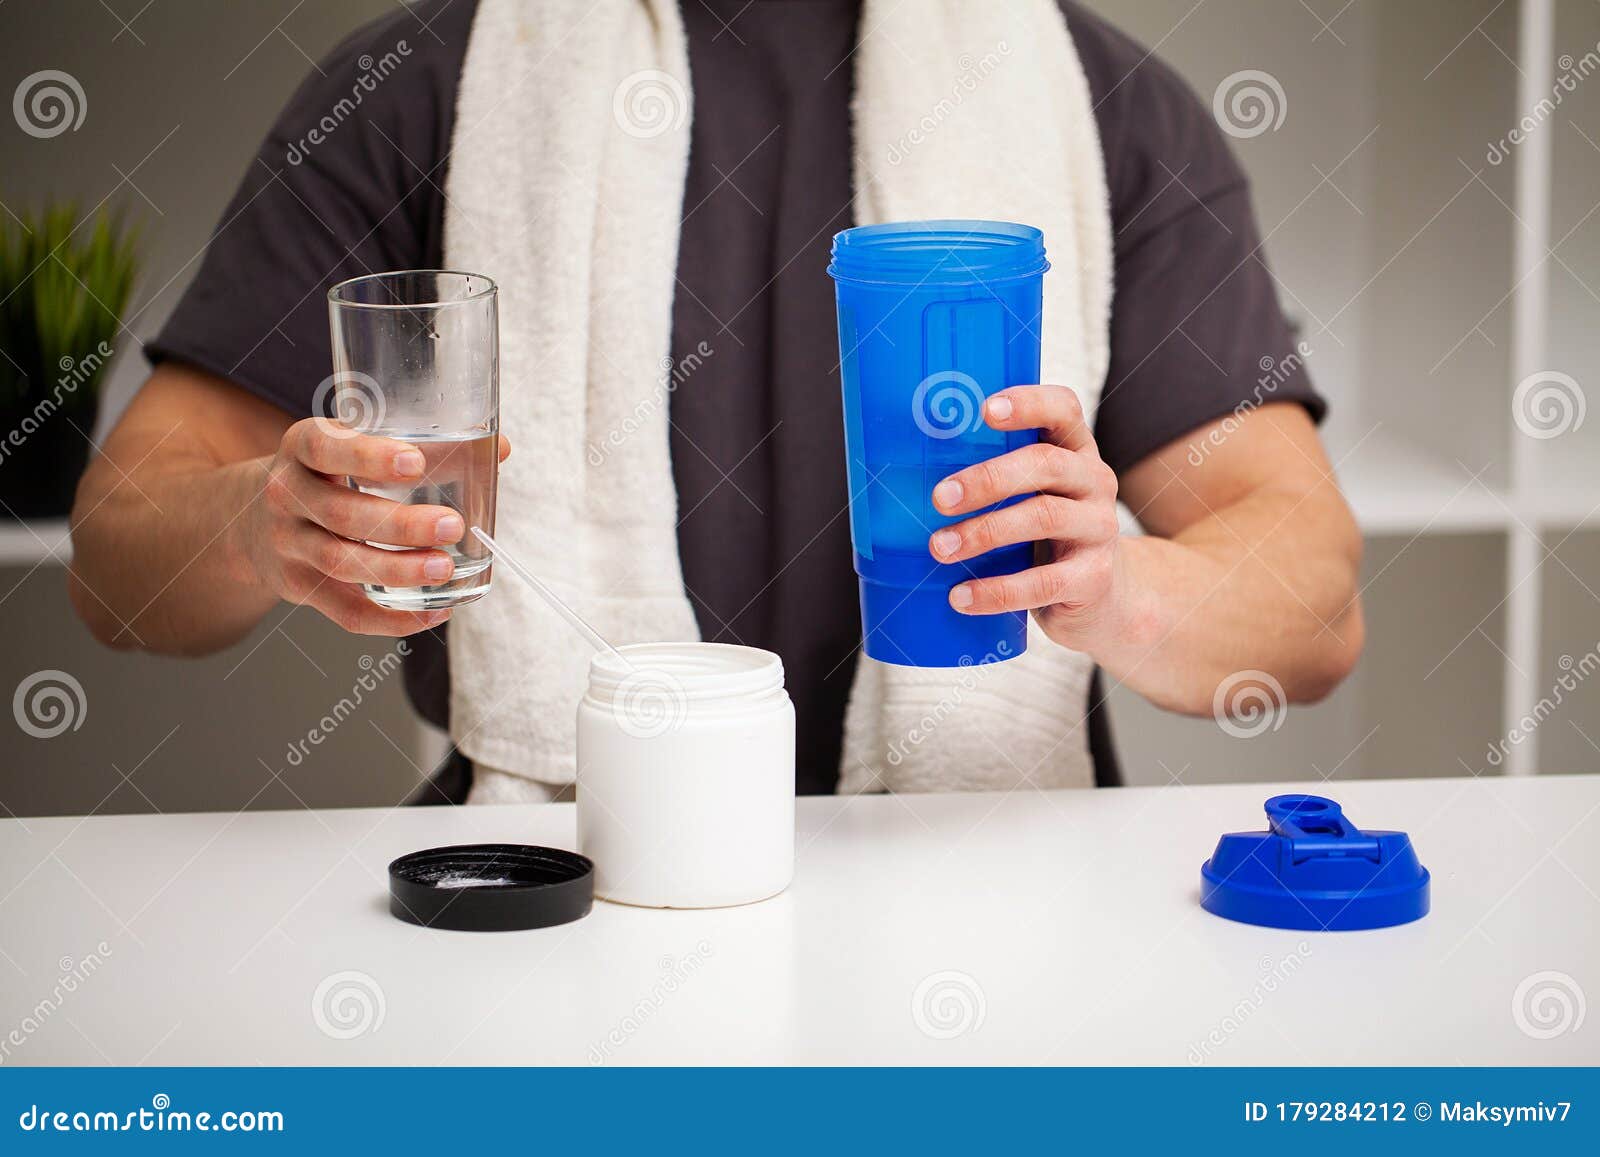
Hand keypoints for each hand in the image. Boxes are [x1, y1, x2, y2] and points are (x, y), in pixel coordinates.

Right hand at [237, 417, 511, 636]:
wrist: (252, 519)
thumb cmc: (327, 474)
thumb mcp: (352, 445)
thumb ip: (420, 444)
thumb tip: (497, 448)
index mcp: (302, 448)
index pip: (325, 447)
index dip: (367, 456)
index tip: (415, 462)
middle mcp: (287, 495)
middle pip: (341, 515)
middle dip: (400, 524)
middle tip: (452, 525)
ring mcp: (289, 544)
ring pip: (342, 564)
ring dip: (398, 570)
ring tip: (445, 568)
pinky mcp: (299, 587)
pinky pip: (344, 612)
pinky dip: (390, 619)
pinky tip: (433, 613)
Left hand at [927, 385, 1121, 650]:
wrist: (1103, 596)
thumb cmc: (1044, 535)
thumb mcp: (1029, 497)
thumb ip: (992, 481)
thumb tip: (902, 478)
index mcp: (1074, 450)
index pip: (1062, 408)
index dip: (1028, 402)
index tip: (984, 410)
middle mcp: (1094, 481)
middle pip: (1045, 464)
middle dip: (987, 479)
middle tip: (939, 498)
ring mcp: (1099, 529)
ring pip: (1043, 518)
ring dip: (984, 532)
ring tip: (939, 548)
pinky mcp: (1093, 577)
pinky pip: (1042, 582)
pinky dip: (996, 591)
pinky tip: (960, 596)